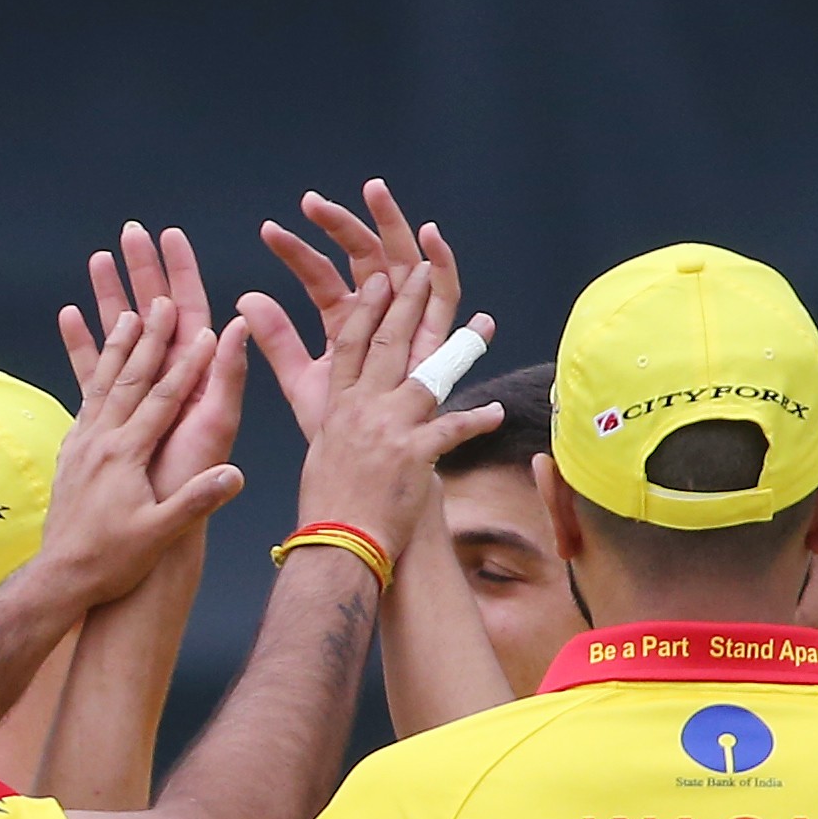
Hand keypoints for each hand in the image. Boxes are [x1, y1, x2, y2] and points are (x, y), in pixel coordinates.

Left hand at [30, 264, 245, 613]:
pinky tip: (96, 367)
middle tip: (162, 296)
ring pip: (101, 382)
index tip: (209, 330)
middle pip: (129, 376)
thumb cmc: (112, 562)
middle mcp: (101, 439)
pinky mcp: (70, 455)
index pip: (163, 397)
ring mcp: (81, 444)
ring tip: (125, 311)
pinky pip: (82, 403)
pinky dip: (90, 375)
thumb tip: (234, 475)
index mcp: (127, 453)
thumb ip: (195, 502)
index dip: (188, 363)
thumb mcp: (159, 535)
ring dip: (116, 345)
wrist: (59, 579)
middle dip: (150, 335)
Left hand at [238, 182, 466, 443]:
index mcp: (346, 324)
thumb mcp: (303, 384)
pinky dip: (443, 264)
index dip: (296, 253)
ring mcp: (410, 325)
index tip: (267, 232)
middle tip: (314, 200)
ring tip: (375, 192)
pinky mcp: (439, 342)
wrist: (372, 479)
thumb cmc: (341, 437)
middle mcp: (380, 317)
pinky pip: (446, 297)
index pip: (320, 276)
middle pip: (365, 258)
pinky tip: (430, 236)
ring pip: (405, 264)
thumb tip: (244, 299)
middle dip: (344, 225)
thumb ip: (278, 341)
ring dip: (394, 226)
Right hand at [264, 263, 498, 575]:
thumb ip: (328, 421)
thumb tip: (333, 412)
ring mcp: (389, 430)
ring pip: (426, 376)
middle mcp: (361, 410)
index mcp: (336, 408)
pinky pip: (453, 430)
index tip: (381, 279)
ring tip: (482, 324)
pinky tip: (498, 412)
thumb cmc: (328, 508)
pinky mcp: (414, 456)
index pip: (349, 344)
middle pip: (386, 345)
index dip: (366, 308)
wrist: (338, 547)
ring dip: (458, 348)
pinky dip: (477, 421)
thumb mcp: (319, 452)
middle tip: (424, 270)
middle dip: (407, 303)